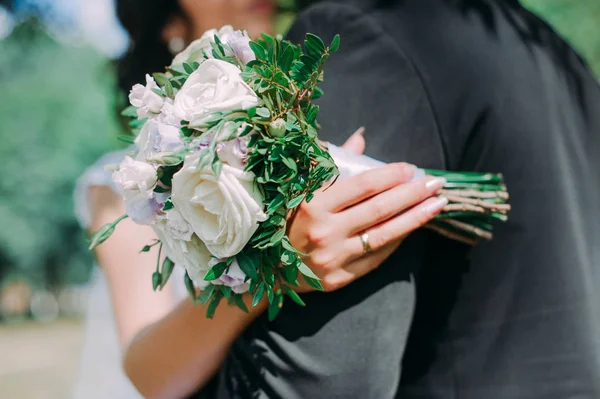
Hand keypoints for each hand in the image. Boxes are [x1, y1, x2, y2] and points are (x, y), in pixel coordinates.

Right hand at [288, 131, 447, 291]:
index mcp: (311, 205)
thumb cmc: (289, 221)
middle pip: (378, 210)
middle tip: (435, 183)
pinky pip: (377, 257)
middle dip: (411, 194)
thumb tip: (361, 137)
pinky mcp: (339, 279)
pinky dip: (397, 241)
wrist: (270, 269)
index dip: (389, 175)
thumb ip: (330, 163)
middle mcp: (323, 232)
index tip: (410, 168)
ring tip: (437, 204)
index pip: (361, 186)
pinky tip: (413, 227)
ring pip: (383, 235)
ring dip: (415, 219)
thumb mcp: (302, 190)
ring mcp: (332, 258)